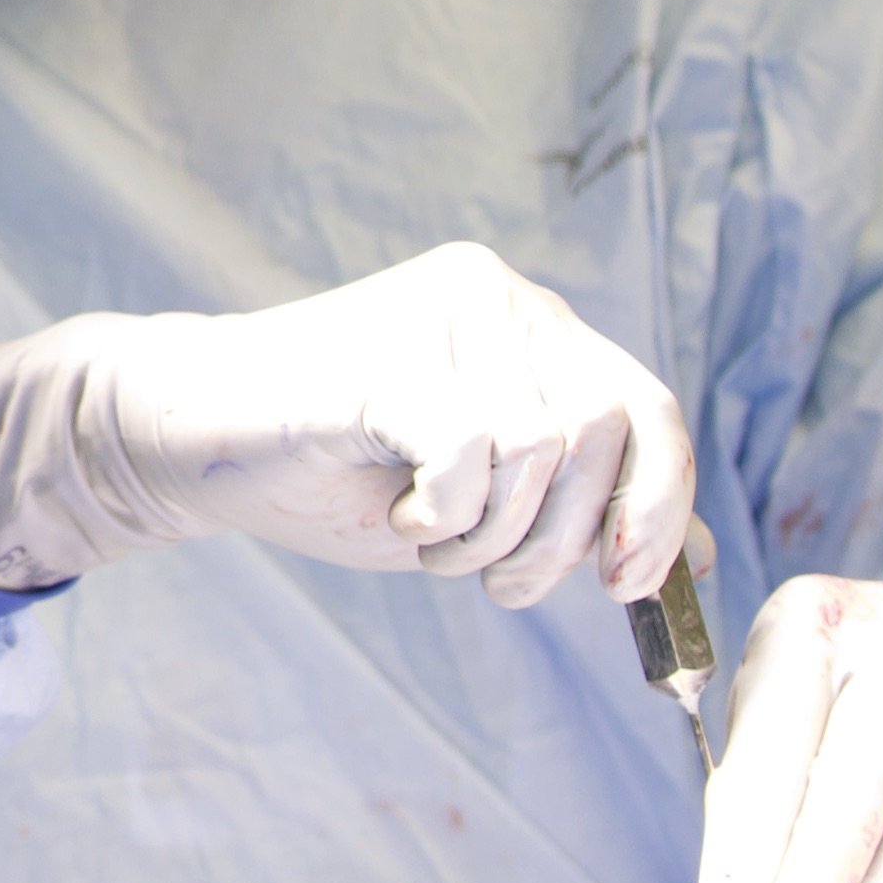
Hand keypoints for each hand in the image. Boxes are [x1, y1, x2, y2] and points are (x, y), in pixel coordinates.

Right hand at [0, 241, 695, 604]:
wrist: (191, 436)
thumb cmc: (334, 470)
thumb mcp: (480, 497)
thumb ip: (573, 504)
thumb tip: (690, 557)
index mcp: (527, 323)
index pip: (648, 408)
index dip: (656, 505)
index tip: (623, 586)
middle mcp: (496, 295)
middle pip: (602, 434)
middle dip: (557, 541)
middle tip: (486, 577)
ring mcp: (439, 313)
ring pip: (540, 448)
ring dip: (490, 535)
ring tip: (426, 536)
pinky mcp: (383, 352)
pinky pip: (471, 449)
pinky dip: (446, 511)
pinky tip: (400, 510)